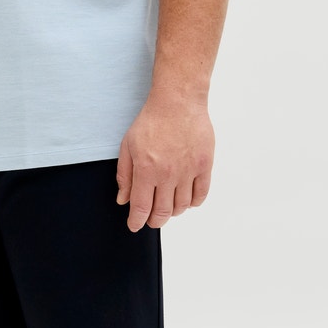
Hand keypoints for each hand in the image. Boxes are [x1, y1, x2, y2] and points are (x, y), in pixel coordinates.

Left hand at [116, 95, 214, 231]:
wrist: (178, 102)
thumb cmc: (151, 121)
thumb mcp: (128, 146)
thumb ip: (125, 175)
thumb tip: (123, 200)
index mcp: (147, 170)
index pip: (142, 207)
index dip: (137, 221)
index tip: (135, 226)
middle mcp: (168, 174)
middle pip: (163, 212)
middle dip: (155, 221)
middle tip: (152, 220)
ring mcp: (188, 170)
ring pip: (182, 206)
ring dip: (174, 212)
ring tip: (168, 208)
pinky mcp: (205, 165)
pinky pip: (201, 194)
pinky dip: (193, 203)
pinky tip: (186, 200)